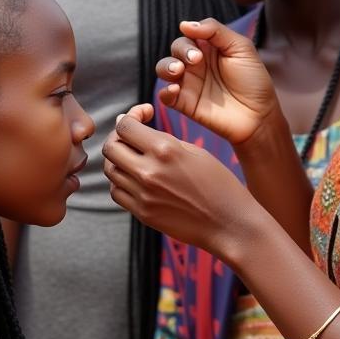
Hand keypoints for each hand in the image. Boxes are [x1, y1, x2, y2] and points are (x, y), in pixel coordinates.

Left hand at [103, 105, 253, 253]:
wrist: (229, 223)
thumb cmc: (219, 184)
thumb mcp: (195, 152)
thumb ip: (162, 139)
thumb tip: (135, 128)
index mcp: (165, 150)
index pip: (126, 127)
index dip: (130, 116)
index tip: (143, 115)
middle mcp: (149, 172)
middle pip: (110, 147)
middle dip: (119, 136)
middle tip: (133, 135)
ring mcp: (143, 195)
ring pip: (110, 170)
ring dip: (118, 159)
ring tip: (134, 156)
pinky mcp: (142, 213)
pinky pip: (117, 192)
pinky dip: (121, 181)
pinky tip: (136, 177)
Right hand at [157, 19, 279, 145]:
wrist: (259, 115)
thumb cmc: (253, 80)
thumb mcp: (241, 48)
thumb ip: (216, 31)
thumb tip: (185, 24)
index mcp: (209, 48)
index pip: (190, 35)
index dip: (190, 35)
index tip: (200, 45)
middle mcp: (196, 64)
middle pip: (175, 49)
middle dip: (181, 51)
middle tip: (195, 60)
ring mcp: (189, 83)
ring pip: (164, 69)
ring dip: (166, 67)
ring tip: (177, 71)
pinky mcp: (184, 103)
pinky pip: (165, 95)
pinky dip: (164, 91)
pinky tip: (175, 89)